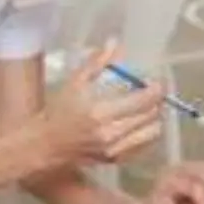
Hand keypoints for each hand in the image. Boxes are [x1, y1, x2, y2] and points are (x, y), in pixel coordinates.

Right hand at [35, 41, 164, 168]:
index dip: (155, 89)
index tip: (156, 81)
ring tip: (146, 108)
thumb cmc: (59, 110)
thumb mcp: (74, 82)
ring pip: (152, 131)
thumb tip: (115, 44)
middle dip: (156, 100)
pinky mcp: (116, 159)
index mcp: (100, 111)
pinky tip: (138, 123)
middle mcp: (110, 132)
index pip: (142, 100)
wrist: (47, 144)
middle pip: (151, 114)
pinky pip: (145, 145)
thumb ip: (97, 63)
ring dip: (154, 117)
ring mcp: (114, 149)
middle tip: (152, 91)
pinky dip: (147, 132)